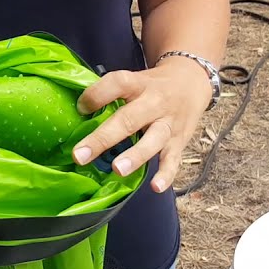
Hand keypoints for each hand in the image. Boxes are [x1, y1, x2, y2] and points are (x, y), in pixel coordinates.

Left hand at [72, 58, 213, 191]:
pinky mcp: (180, 142)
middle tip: (80, 156)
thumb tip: (76, 114)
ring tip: (117, 170)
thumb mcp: (134, 80)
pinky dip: (166, 174)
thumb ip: (111, 95)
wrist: (191, 82)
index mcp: (138, 83)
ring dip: (135, 156)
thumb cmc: (151, 86)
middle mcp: (154, 102)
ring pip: (153, 140)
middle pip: (128, 119)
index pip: (117, 83)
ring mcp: (168, 123)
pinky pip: (174, 160)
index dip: (97, 95)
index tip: (81, 108)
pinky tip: (156, 187)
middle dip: (103, 138)